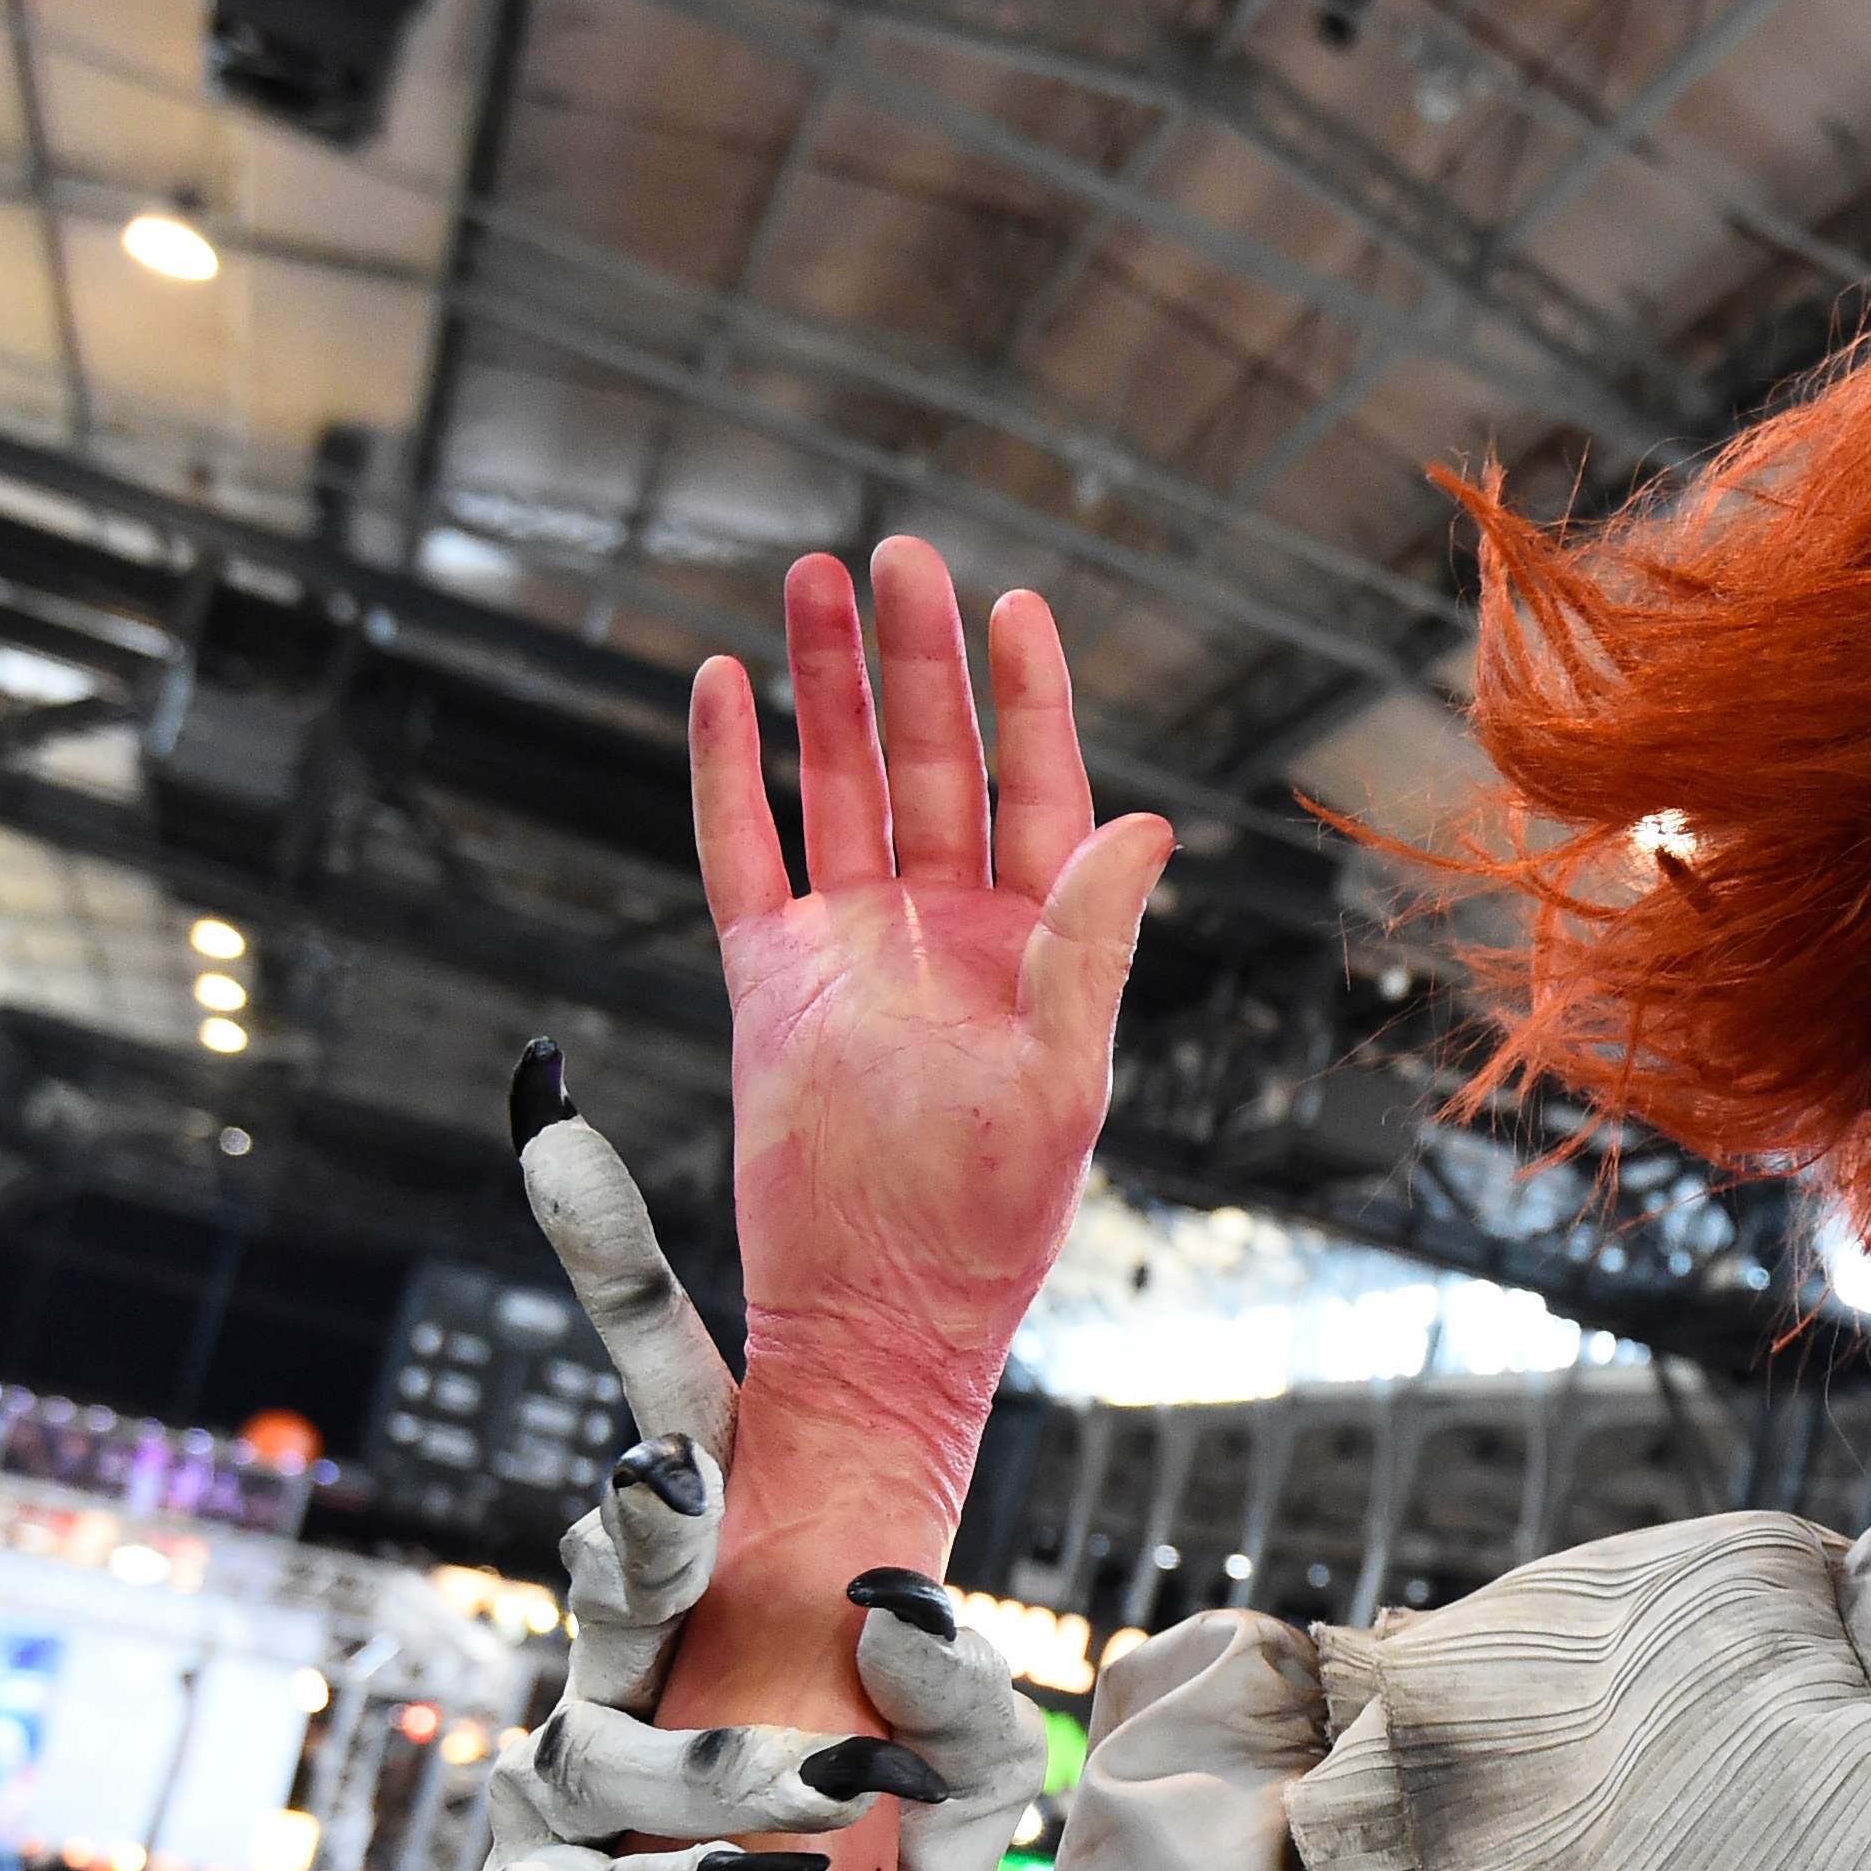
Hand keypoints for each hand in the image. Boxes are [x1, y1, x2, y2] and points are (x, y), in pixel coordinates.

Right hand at [438, 1077, 1045, 1870]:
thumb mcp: (962, 1796)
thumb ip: (956, 1708)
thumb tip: (891, 1606)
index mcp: (725, 1593)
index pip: (665, 1403)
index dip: (609, 1266)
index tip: (551, 1112)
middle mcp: (624, 1666)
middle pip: (601, 1552)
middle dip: (636, 1524)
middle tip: (678, 1493)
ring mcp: (553, 1788)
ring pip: (584, 1744)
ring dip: (701, 1775)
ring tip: (818, 1813)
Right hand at [690, 542, 1168, 1417]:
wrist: (874, 1315)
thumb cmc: (987, 1225)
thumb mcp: (1063, 1080)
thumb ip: (1089, 948)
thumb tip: (1145, 831)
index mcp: (1034, 949)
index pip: (1037, 790)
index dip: (1028, 699)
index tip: (1018, 607)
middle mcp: (944, 933)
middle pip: (928, 762)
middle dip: (918, 661)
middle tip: (904, 555)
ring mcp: (852, 950)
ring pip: (835, 785)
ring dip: (826, 687)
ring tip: (815, 580)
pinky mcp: (771, 983)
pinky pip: (743, 852)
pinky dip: (728, 771)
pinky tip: (725, 687)